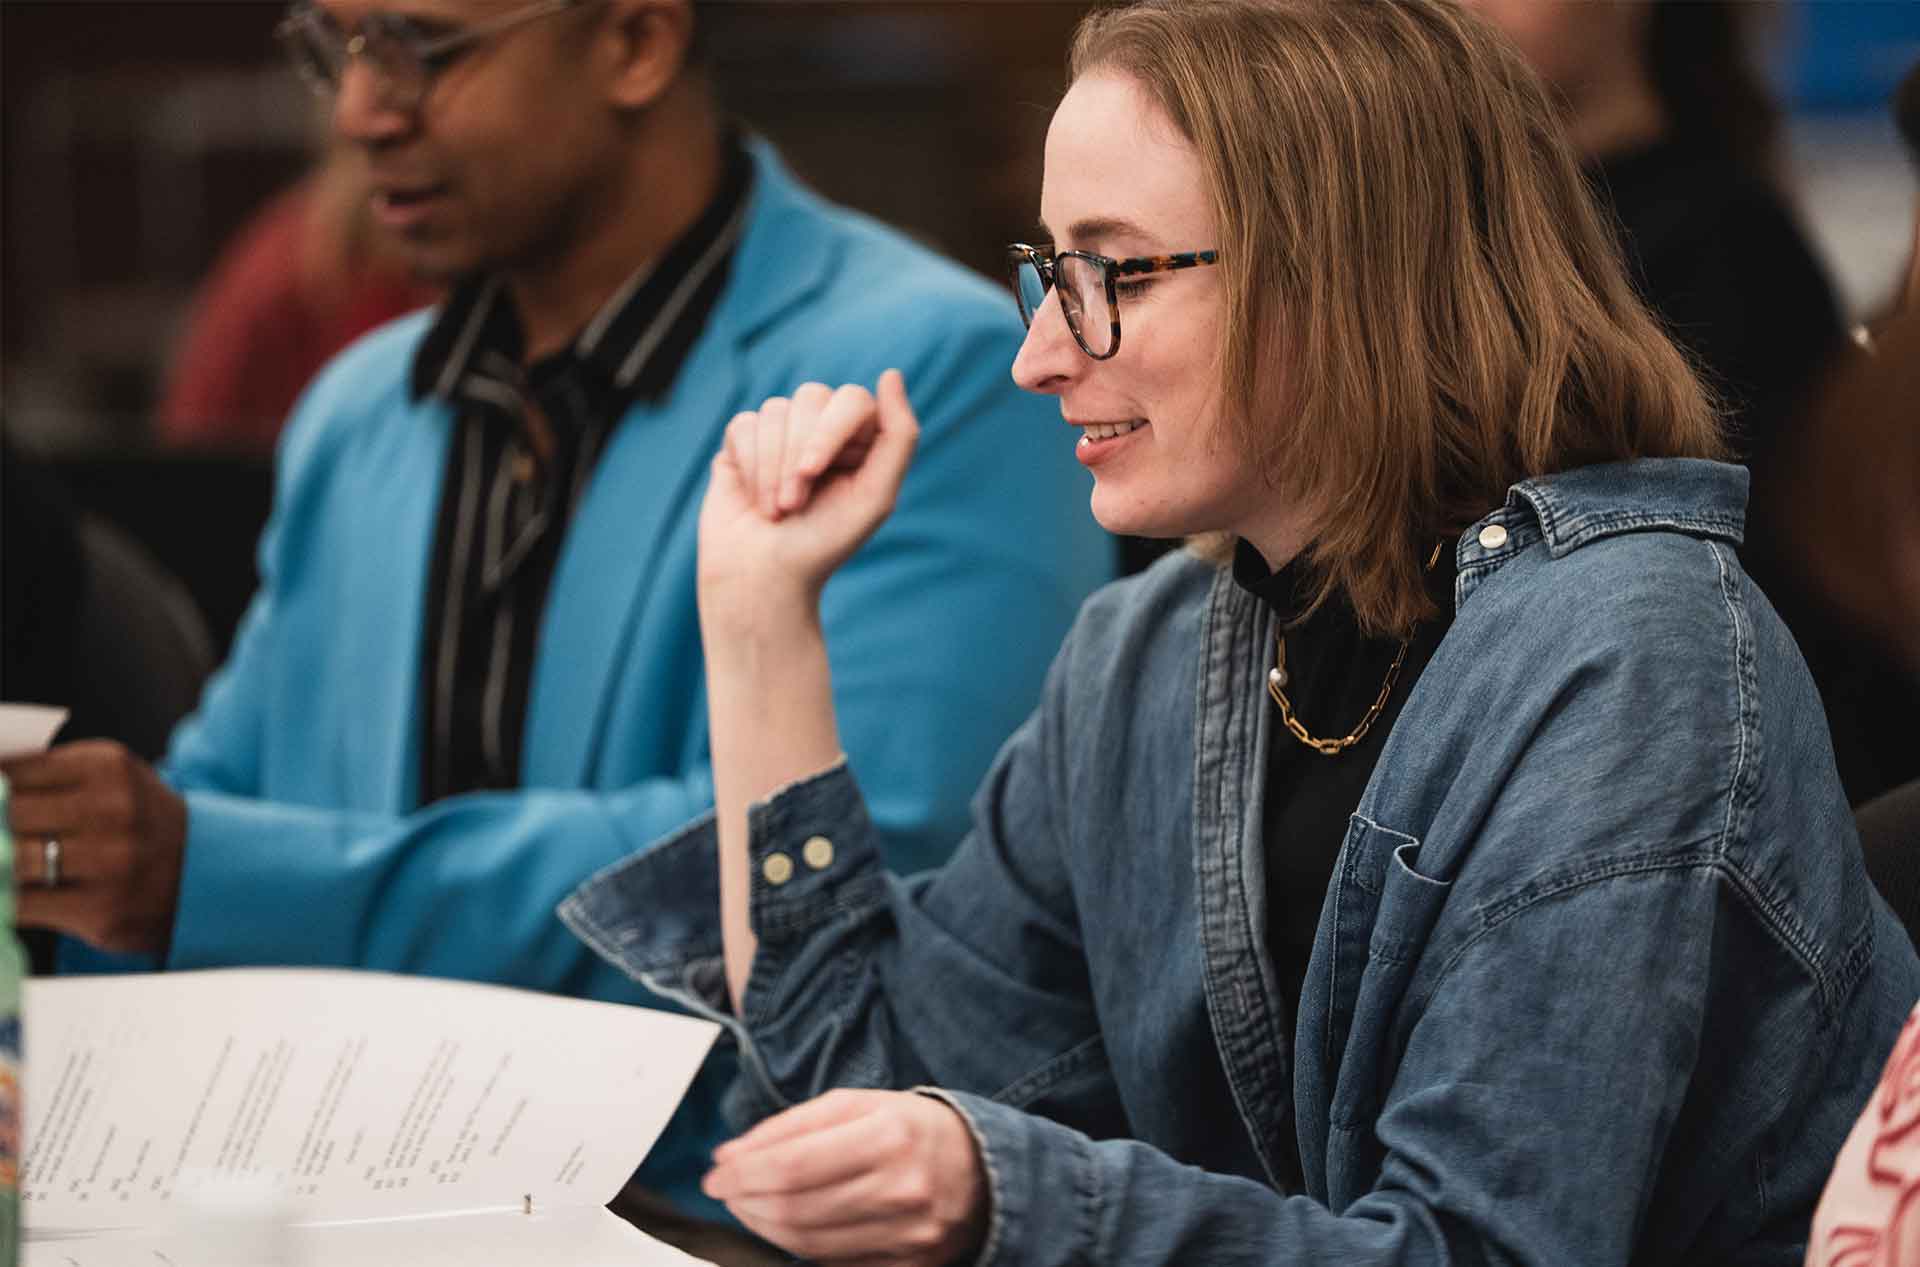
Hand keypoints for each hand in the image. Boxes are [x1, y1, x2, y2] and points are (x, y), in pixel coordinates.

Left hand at [2, 741, 187, 955]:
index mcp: (107, 766)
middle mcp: (113, 809)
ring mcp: (109, 861)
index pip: (12, 770)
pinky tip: (5, 892)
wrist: (202, 874)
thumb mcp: (108, 778)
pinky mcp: (100, 908)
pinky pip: (21, 903)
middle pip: (6, 812)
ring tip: (1, 862)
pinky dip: (2, 898)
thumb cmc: (136, 822)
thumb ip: (44, 774)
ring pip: (9, 858)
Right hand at [697, 371, 919, 637]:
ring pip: (775, 410)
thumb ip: (898, 436)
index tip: (813, 473)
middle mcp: (822, 430)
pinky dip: (749, 465)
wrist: (762, 578)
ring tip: (776, 510)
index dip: (830, 431)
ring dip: (772, 467)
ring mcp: (781, 433)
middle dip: (797, 453)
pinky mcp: (743, 442)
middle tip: (795, 503)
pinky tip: (754, 499)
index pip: (852, 400)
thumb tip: (891, 374)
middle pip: (810, 396)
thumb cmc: (824, 543)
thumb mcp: (876, 496)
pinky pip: (744, 425)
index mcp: (860, 440)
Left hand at [703, 1089, 987, 1265]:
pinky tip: (783, 1226)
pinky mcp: (907, 1266)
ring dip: (762, 1226)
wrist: (982, 1169)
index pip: (792, 1164)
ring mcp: (906, 1235)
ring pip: (807, 1243)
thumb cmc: (912, 1129)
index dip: (742, 1172)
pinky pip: (832, 1264)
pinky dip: (796, 1247)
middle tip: (725, 1189)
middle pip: (794, 1208)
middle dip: (745, 1200)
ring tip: (748, 1205)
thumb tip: (730, 1156)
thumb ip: (792, 1126)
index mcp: (888, 1135)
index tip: (716, 1171)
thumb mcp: (858, 1104)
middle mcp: (900, 1189)